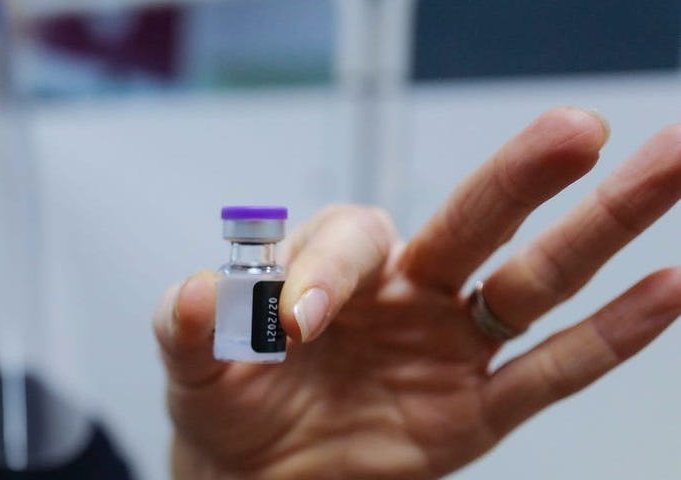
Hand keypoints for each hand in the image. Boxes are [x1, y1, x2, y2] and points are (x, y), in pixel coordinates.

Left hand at [154, 108, 680, 478]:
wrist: (253, 478)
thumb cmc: (230, 404)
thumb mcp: (194, 367)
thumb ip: (190, 327)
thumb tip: (196, 293)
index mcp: (335, 270)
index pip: (354, 240)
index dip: (328, 272)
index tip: (297, 325)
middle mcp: (405, 293)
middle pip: (475, 220)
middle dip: (520, 175)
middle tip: (574, 129)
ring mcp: (448, 347)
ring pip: (535, 281)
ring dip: (599, 227)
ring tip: (667, 164)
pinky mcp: (475, 410)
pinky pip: (550, 371)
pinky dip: (611, 335)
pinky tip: (669, 287)